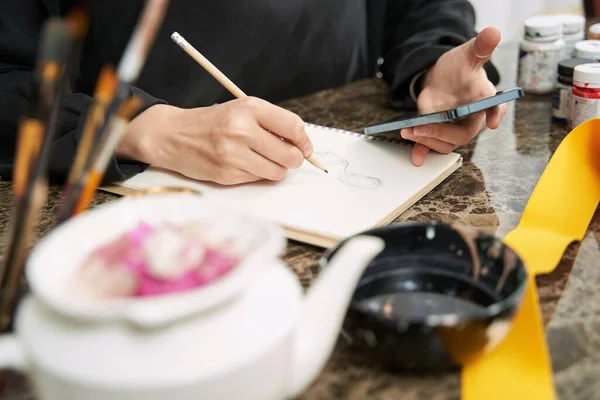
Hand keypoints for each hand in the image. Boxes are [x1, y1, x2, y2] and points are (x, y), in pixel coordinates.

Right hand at [117, 97, 312, 184]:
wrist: (173, 135)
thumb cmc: (213, 121)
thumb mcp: (242, 109)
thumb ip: (272, 122)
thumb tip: (303, 145)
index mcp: (250, 108)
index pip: (293, 127)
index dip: (304, 140)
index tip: (304, 146)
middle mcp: (242, 130)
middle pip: (290, 155)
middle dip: (294, 158)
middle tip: (286, 156)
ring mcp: (233, 154)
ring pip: (278, 172)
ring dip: (276, 168)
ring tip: (263, 159)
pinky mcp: (227, 174)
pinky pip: (258, 179)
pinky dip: (258, 174)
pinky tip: (244, 163)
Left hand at [401, 27, 505, 165]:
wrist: (443, 77)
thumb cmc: (461, 68)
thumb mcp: (469, 54)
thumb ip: (481, 46)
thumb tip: (492, 33)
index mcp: (485, 99)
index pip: (496, 107)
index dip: (495, 114)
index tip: (492, 122)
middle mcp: (472, 118)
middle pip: (463, 134)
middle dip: (442, 133)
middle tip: (423, 127)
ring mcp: (454, 128)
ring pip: (446, 144)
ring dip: (427, 140)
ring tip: (409, 131)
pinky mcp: (438, 132)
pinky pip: (432, 147)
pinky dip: (423, 152)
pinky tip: (415, 157)